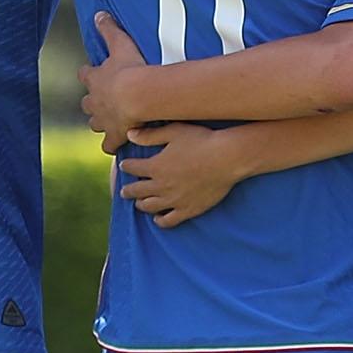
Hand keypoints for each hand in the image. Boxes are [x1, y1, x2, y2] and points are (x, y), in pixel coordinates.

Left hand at [81, 12, 151, 145]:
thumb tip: (98, 13)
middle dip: (93, 102)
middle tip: (104, 101)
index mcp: (95, 79)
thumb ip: (109, 29)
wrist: (138, 95)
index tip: (92, 73)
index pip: (85, 75)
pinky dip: (112, 145)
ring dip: (101, 122)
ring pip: (95, 124)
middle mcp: (94, 102)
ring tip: (111, 122)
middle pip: (87, 103)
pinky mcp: (114, 136)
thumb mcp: (120, 43)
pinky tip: (117, 145)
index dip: (89, 74)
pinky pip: (109, 145)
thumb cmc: (130, 68)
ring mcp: (103, 120)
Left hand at [117, 123, 248, 226]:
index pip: (132, 168)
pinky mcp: (188, 210)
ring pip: (149, 207)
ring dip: (141, 204)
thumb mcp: (174, 131)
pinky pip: (168, 221)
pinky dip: (160, 220)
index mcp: (156, 166)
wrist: (227, 159)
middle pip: (136, 191)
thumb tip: (129, 135)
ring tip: (139, 203)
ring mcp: (174, 200)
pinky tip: (158, 218)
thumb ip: (150, 135)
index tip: (124, 165)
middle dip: (128, 190)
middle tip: (125, 190)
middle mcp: (161, 185)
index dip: (126, 166)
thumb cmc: (202, 140)